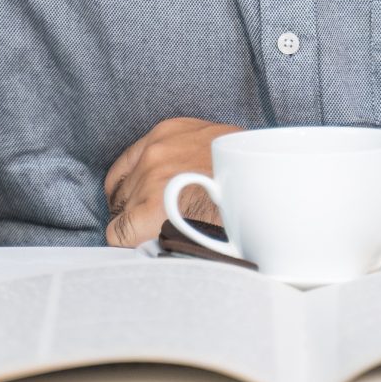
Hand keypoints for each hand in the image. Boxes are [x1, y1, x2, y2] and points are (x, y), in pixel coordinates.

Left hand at [103, 116, 241, 247]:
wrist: (263, 197)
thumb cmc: (251, 178)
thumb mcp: (220, 148)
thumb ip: (195, 155)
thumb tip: (193, 176)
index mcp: (169, 132)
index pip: (129, 162)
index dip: (135, 189)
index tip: (145, 203)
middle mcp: (154, 154)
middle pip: (121, 188)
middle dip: (135, 208)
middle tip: (157, 225)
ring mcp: (148, 183)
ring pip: (119, 212)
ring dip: (135, 226)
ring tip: (161, 238)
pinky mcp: (146, 213)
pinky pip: (117, 234)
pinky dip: (129, 244)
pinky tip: (149, 248)